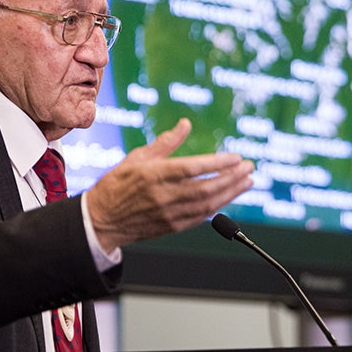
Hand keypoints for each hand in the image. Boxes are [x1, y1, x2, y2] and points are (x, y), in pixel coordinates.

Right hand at [86, 118, 253, 251]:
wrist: (102, 220)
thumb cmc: (117, 185)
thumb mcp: (137, 157)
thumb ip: (165, 142)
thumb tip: (185, 124)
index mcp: (153, 175)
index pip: (192, 168)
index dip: (217, 164)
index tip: (236, 157)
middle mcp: (163, 196)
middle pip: (206, 188)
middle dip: (232, 178)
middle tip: (249, 168)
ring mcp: (169, 214)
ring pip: (207, 204)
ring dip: (231, 192)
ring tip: (247, 181)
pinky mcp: (172, 227)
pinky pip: (201, 217)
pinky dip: (218, 207)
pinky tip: (229, 196)